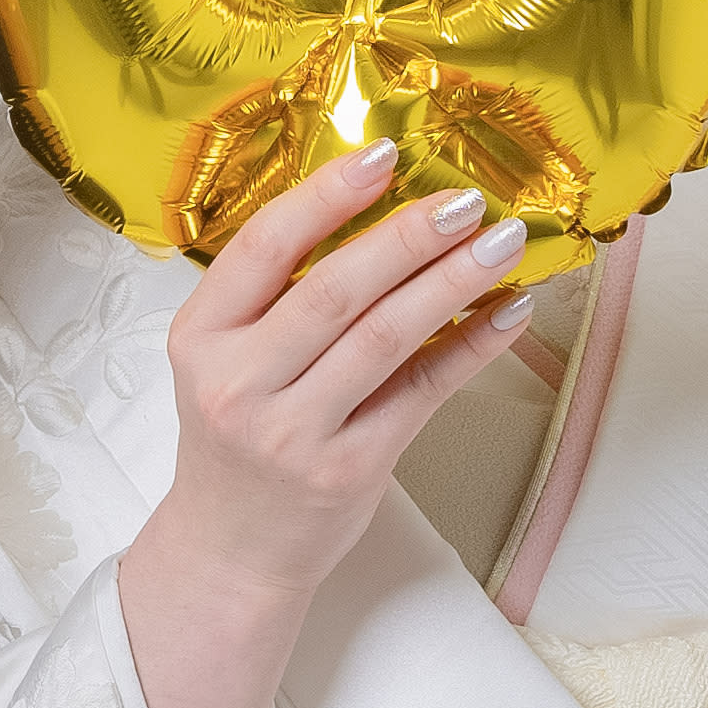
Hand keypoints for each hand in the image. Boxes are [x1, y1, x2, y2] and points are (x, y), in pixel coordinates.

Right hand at [114, 148, 536, 707]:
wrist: (232, 551)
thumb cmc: (237, 439)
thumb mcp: (224, 362)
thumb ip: (276, 298)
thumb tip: (378, 208)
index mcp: (199, 337)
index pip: (262, 247)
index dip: (325, 196)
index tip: (383, 155)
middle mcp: (238, 382)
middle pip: (334, 290)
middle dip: (407, 236)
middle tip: (465, 199)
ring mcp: (293, 432)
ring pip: (385, 337)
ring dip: (452, 282)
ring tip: (501, 243)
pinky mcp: (347, 470)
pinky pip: (422, 392)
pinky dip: (471, 348)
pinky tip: (508, 312)